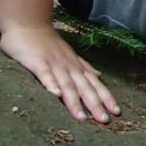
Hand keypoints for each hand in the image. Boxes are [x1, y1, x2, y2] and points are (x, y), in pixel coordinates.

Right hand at [0, 24, 119, 122]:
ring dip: (74, 101)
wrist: (28, 24)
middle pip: (84, 87)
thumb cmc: (48, 43)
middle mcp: (69, 66)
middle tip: (104, 121)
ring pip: (67, 84)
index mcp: (76, 66)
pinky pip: (45, 74)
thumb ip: (83, 67)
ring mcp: (54, 63)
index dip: (106, 97)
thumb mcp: (70, 55)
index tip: (116, 112)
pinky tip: (55, 95)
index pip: (95, 84)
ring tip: (81, 117)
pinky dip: (51, 84)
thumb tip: (99, 76)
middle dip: (95, 104)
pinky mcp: (37, 62)